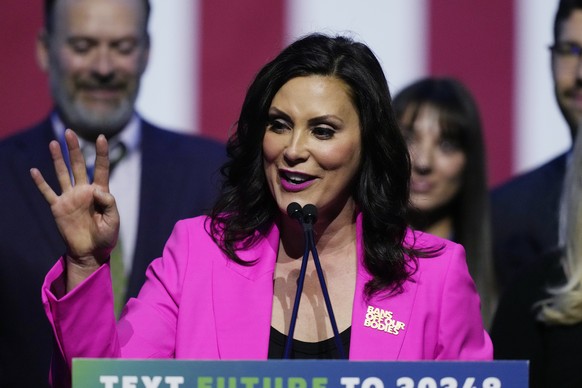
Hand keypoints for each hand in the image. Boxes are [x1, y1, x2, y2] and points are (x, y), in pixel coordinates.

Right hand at [30, 129, 119, 288]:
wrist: (90, 252)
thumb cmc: (106, 236)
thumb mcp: (113, 220)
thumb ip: (109, 203)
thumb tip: (97, 189)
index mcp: (100, 192)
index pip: (101, 168)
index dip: (101, 153)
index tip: (102, 137)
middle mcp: (84, 191)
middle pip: (79, 165)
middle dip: (75, 149)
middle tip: (70, 132)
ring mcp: (70, 198)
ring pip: (62, 174)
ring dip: (58, 159)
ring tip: (54, 143)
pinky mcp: (58, 207)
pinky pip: (48, 192)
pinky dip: (41, 182)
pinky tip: (34, 171)